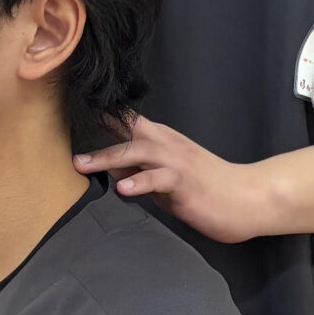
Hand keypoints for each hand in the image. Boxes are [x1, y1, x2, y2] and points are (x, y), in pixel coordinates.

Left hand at [76, 118, 275, 242]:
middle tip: (66, 146)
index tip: (71, 116)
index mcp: (162, 140)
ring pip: (138, 151)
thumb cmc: (206, 189)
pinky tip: (124, 188)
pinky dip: (140, 182)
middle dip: (95, 137)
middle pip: (127, 132)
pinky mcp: (186, 182)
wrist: (247, 198)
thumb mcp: (166, 178)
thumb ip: (139, 170)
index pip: (127, 123)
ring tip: (83, 165)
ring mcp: (177, 162)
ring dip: (107, 157)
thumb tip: (108, 168)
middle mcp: (167, 145)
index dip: (100, 119)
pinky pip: (159, 179)